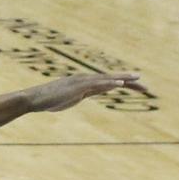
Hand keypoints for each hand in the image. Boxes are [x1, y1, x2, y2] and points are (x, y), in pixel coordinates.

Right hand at [24, 72, 145, 111]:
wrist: (33, 99)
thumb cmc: (46, 100)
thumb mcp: (66, 99)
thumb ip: (75, 95)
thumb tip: (79, 96)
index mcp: (83, 84)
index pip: (106, 83)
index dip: (122, 84)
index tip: (136, 87)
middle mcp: (84, 80)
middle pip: (110, 80)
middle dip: (128, 81)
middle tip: (145, 85)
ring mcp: (81, 82)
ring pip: (106, 79)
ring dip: (123, 79)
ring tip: (137, 79)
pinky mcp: (78, 87)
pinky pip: (97, 85)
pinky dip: (110, 84)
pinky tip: (121, 85)